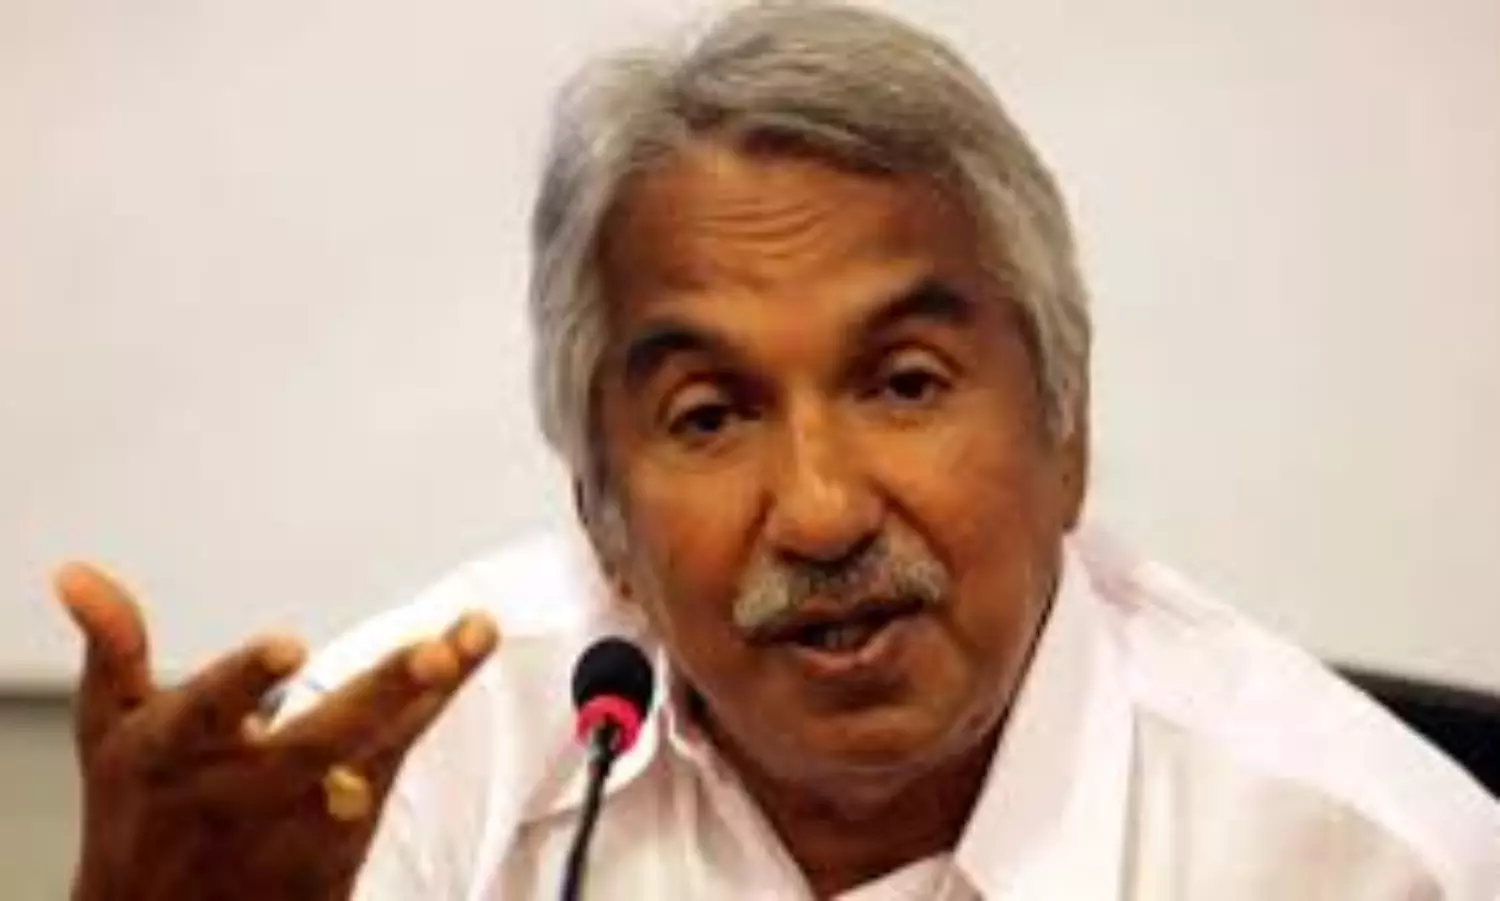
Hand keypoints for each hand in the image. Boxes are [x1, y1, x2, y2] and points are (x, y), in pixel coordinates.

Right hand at [55, 562, 498, 900]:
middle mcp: (237, 795)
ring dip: (425, 699)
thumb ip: (113, 647)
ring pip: (373, 760)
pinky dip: (425, 719)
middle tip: (432, 651)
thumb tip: (74, 573)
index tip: (289, 643)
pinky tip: (464, 660)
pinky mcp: (335, 857)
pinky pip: (391, 777)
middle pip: (318, 744)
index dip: (245, 680)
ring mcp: (293, 831)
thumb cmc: (138, 809)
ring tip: (470, 634)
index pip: (207, 714)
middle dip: (378, 696)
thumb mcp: (108, 731)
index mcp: (171, 755)